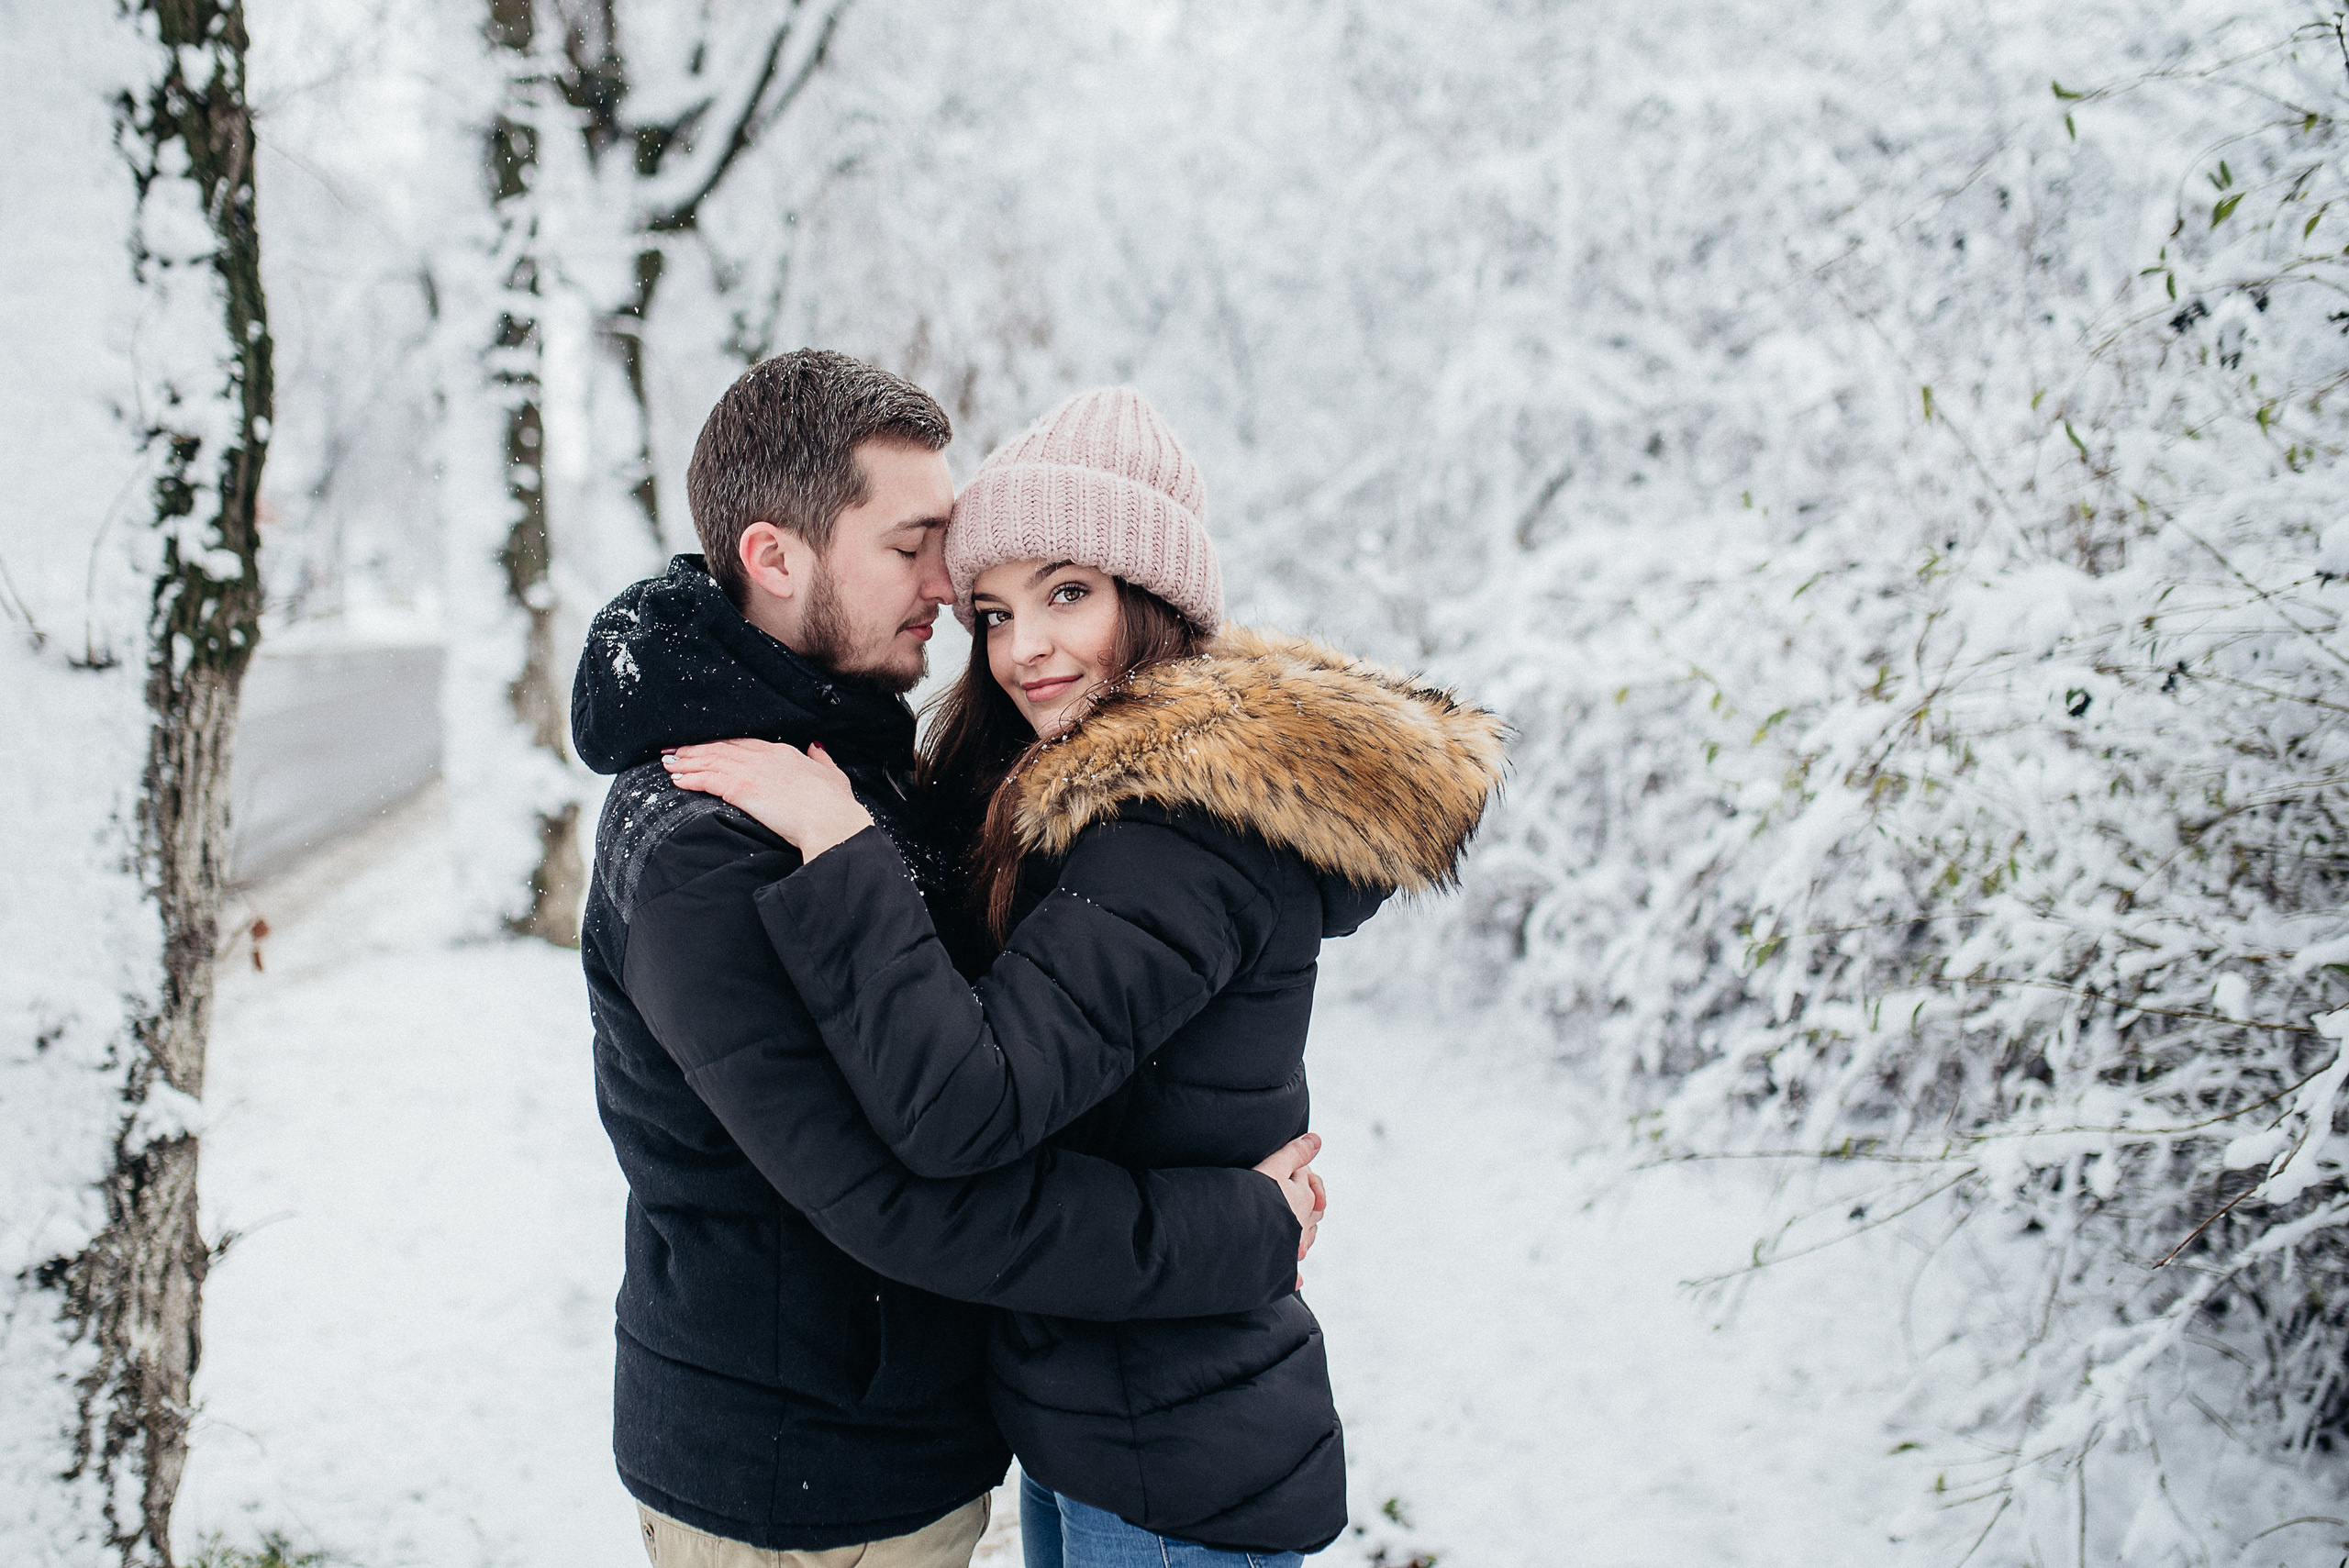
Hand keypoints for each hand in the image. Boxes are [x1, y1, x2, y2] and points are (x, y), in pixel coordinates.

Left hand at [663, 739, 874, 858]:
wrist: (833, 823)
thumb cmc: (836, 807)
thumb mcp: (834, 776)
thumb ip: (822, 759)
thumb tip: (816, 748)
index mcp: (784, 753)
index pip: (743, 743)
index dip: (720, 744)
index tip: (704, 746)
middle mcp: (765, 757)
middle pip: (722, 748)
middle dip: (696, 749)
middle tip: (675, 751)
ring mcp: (753, 771)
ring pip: (711, 760)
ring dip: (687, 761)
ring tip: (669, 764)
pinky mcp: (744, 788)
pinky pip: (710, 780)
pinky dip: (691, 778)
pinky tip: (678, 779)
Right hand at [1252, 1132, 1325, 1285]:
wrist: (1233, 1237)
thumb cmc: (1251, 1199)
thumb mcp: (1272, 1167)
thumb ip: (1295, 1154)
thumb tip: (1317, 1140)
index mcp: (1303, 1199)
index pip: (1309, 1181)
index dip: (1297, 1170)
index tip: (1282, 1168)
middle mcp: (1301, 1224)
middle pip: (1313, 1210)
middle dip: (1305, 1201)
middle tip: (1288, 1194)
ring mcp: (1292, 1248)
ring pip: (1306, 1237)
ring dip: (1301, 1233)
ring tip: (1290, 1229)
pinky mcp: (1279, 1269)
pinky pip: (1292, 1272)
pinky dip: (1293, 1272)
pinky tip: (1294, 1275)